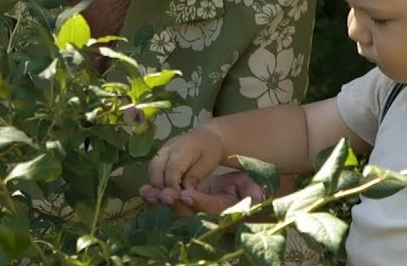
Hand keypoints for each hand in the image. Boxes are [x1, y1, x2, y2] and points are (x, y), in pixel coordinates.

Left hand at [140, 170, 266, 216]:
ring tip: (148, 192)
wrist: (237, 195)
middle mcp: (207, 219)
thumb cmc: (246, 189)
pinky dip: (156, 200)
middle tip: (164, 193)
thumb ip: (254, 191)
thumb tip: (260, 196)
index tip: (188, 194)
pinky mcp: (184, 209)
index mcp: (224, 212)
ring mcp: (194, 215)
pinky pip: (169, 206)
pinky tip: (145, 191)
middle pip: (188, 214)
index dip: (199, 203)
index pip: (211, 209)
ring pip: (175, 212)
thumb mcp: (253, 187)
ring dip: (160, 203)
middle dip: (175, 204)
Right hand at [146, 126, 225, 191]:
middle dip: (161, 188)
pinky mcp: (160, 156)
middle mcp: (167, 148)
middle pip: (155, 170)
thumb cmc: (211, 150)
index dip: (173, 188)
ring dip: (157, 185)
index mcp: (181, 149)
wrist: (207, 137)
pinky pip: (153, 170)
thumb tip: (184, 191)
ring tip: (170, 195)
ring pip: (152, 170)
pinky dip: (157, 181)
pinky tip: (166, 190)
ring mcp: (161, 151)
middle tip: (173, 199)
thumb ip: (195, 176)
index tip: (179, 199)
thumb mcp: (209, 163)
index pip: (171, 171)